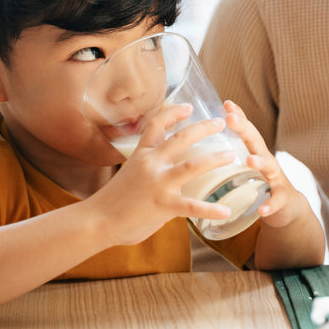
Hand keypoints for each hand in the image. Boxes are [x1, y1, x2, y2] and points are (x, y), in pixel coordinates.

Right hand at [89, 104, 235, 244]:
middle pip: (181, 138)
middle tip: (222, 123)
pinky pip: (192, 206)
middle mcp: (151, 164)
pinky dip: (211, 209)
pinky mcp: (163, 205)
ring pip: (192, 166)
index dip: (174, 112)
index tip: (190, 106)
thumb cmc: (114, 199)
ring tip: (231, 155)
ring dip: (214, 159)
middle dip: (204, 128)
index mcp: (142, 153)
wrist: (96, 221)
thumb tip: (166, 163)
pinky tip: (226, 211)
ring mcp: (158, 184)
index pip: (157, 123)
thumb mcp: (130, 171)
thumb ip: (149, 165)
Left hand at [223, 101, 308, 229]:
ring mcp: (277, 180)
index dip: (238, 116)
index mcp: (256, 153)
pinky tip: (263, 209)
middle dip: (244, 129)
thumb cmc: (262, 184)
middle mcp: (268, 162)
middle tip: (230, 118)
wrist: (289, 208)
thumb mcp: (249, 166)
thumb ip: (233, 154)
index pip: (247, 131)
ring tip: (250, 159)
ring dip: (260, 161)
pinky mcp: (282, 200)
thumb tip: (206, 143)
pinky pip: (277, 201)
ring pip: (270, 167)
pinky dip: (270, 204)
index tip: (226, 103)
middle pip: (257, 142)